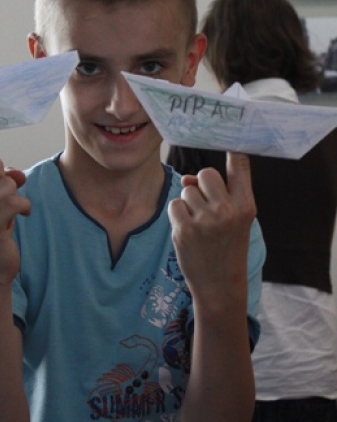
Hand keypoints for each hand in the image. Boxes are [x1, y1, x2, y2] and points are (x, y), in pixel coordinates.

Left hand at [168, 152, 255, 309]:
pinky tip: (188, 231)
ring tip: (199, 225)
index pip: (239, 167)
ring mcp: (205, 219)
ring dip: (189, 202)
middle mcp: (227, 209)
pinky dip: (178, 215)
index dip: (233, 150)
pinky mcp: (184, 228)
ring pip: (186, 189)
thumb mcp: (235, 221)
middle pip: (205, 173)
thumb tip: (187, 177)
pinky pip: (175, 204)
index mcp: (246, 205)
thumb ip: (218, 195)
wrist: (220, 285)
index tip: (229, 137)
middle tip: (207, 206)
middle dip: (201, 185)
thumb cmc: (227, 247)